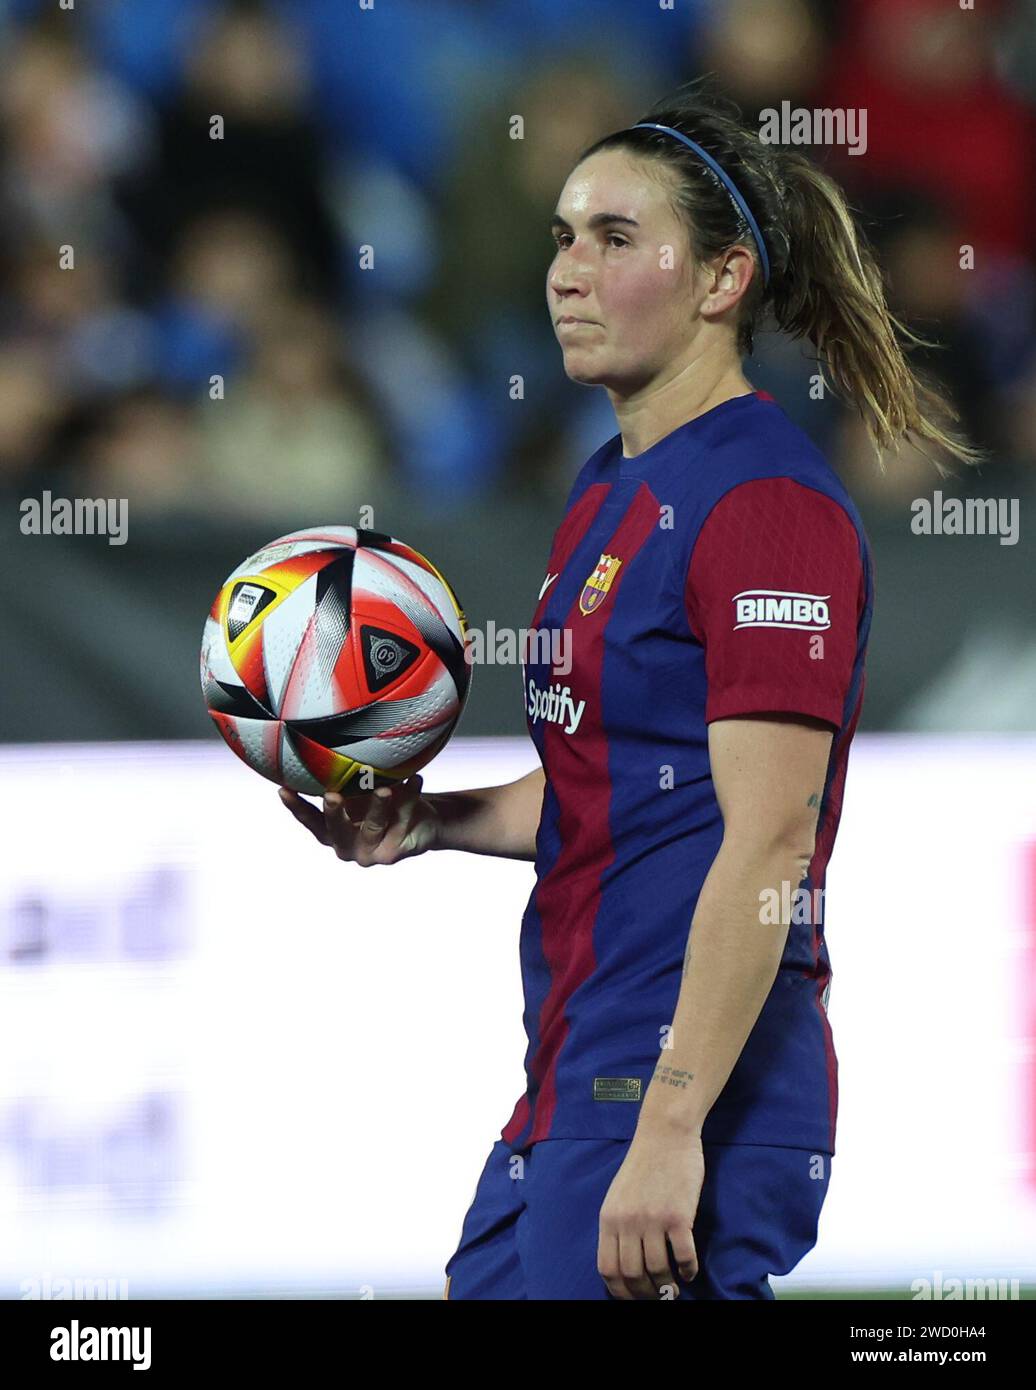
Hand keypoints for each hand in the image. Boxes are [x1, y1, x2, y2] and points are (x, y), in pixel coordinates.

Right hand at [278, 773, 440, 866]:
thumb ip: (345, 779)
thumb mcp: (363, 790)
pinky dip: (409, 797)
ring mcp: (369, 853)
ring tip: (384, 788)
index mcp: (332, 831)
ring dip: (378, 805)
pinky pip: (401, 821)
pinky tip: (415, 779)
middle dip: (334, 812)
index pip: (311, 820)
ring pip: (372, 826)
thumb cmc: (385, 802)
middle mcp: (346, 845)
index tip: (283, 788)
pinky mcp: (393, 854)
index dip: (296, 806)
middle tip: (331, 795)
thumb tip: (325, 742)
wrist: (425, 822)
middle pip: (336, 830)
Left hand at [597, 1126, 704, 1299]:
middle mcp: (627, 1222)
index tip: (632, 1298)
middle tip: (658, 1296)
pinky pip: (684, 1256)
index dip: (620, 1291)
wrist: (665, 1134)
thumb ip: (618, 1226)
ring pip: (658, 1270)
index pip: (608, 1269)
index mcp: (609, 1218)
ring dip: (667, 1286)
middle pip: (632, 1275)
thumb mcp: (618, 1195)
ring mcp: (653, 1219)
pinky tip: (689, 1272)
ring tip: (674, 1287)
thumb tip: (623, 1264)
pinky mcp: (678, 1216)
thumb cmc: (643, 1164)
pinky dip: (688, 1270)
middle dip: (645, 1294)